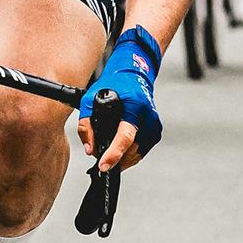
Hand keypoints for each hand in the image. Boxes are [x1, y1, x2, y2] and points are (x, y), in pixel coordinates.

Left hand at [77, 27, 164, 172]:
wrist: (134, 75)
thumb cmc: (113, 85)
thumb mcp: (90, 99)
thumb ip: (86, 125)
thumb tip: (90, 150)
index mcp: (135, 107)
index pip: (125, 137)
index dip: (113, 154)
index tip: (103, 166)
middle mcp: (148, 117)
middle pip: (131, 150)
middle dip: (114, 158)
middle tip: (99, 158)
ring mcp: (155, 125)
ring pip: (137, 154)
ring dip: (122, 158)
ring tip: (108, 153)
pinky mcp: (156, 131)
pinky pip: (142, 151)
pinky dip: (130, 154)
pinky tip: (120, 151)